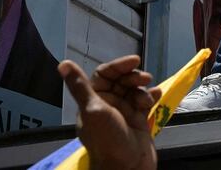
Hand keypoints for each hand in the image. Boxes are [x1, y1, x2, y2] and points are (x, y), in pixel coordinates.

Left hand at [59, 55, 160, 169]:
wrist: (128, 167)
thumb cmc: (108, 139)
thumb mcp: (92, 110)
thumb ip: (80, 86)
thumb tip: (63, 63)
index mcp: (93, 101)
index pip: (104, 74)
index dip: (118, 66)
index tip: (134, 61)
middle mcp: (107, 105)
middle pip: (121, 80)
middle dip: (134, 77)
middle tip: (145, 79)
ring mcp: (124, 112)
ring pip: (135, 89)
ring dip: (143, 90)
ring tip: (147, 100)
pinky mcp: (138, 119)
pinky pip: (146, 100)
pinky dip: (152, 96)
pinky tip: (157, 95)